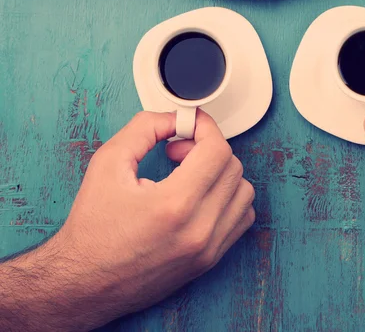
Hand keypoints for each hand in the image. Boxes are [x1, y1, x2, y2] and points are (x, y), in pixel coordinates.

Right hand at [5, 110, 254, 330]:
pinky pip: (242, 217)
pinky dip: (229, 199)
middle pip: (232, 167)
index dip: (205, 128)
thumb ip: (145, 129)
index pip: (217, 150)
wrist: (84, 283)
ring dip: (221, 173)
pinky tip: (201, 196)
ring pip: (243, 191)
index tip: (192, 124)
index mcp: (174, 205)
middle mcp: (198, 229)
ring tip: (189, 175)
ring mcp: (208, 248)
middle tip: (178, 151)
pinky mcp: (211, 259)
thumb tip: (175, 118)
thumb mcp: (108, 163)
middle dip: (207, 148)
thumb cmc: (92, 229)